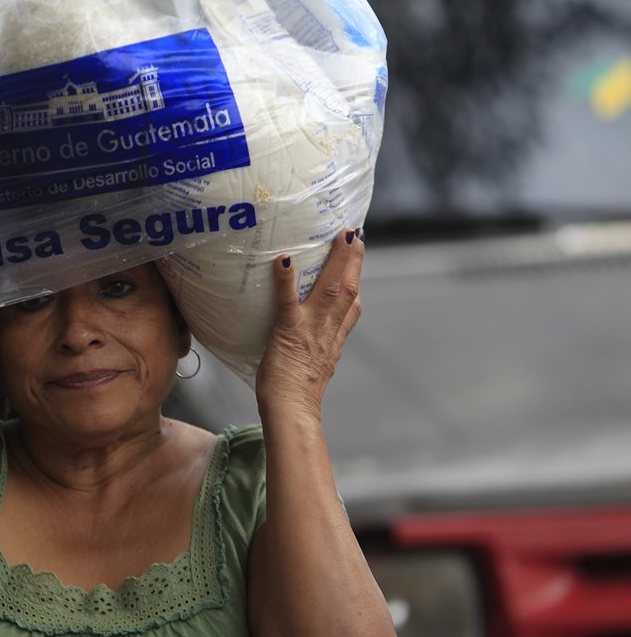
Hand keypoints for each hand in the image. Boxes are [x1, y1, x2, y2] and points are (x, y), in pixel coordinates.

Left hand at [255, 229, 363, 421]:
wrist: (291, 412)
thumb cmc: (293, 396)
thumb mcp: (314, 369)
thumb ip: (315, 351)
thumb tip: (307, 344)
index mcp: (334, 340)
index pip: (352, 308)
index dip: (357, 281)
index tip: (358, 259)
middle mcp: (328, 331)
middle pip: (348, 290)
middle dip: (354, 259)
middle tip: (356, 232)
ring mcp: (311, 329)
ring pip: (330, 289)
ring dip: (337, 259)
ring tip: (341, 234)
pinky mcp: (289, 331)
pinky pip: (289, 301)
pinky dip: (287, 279)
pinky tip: (284, 259)